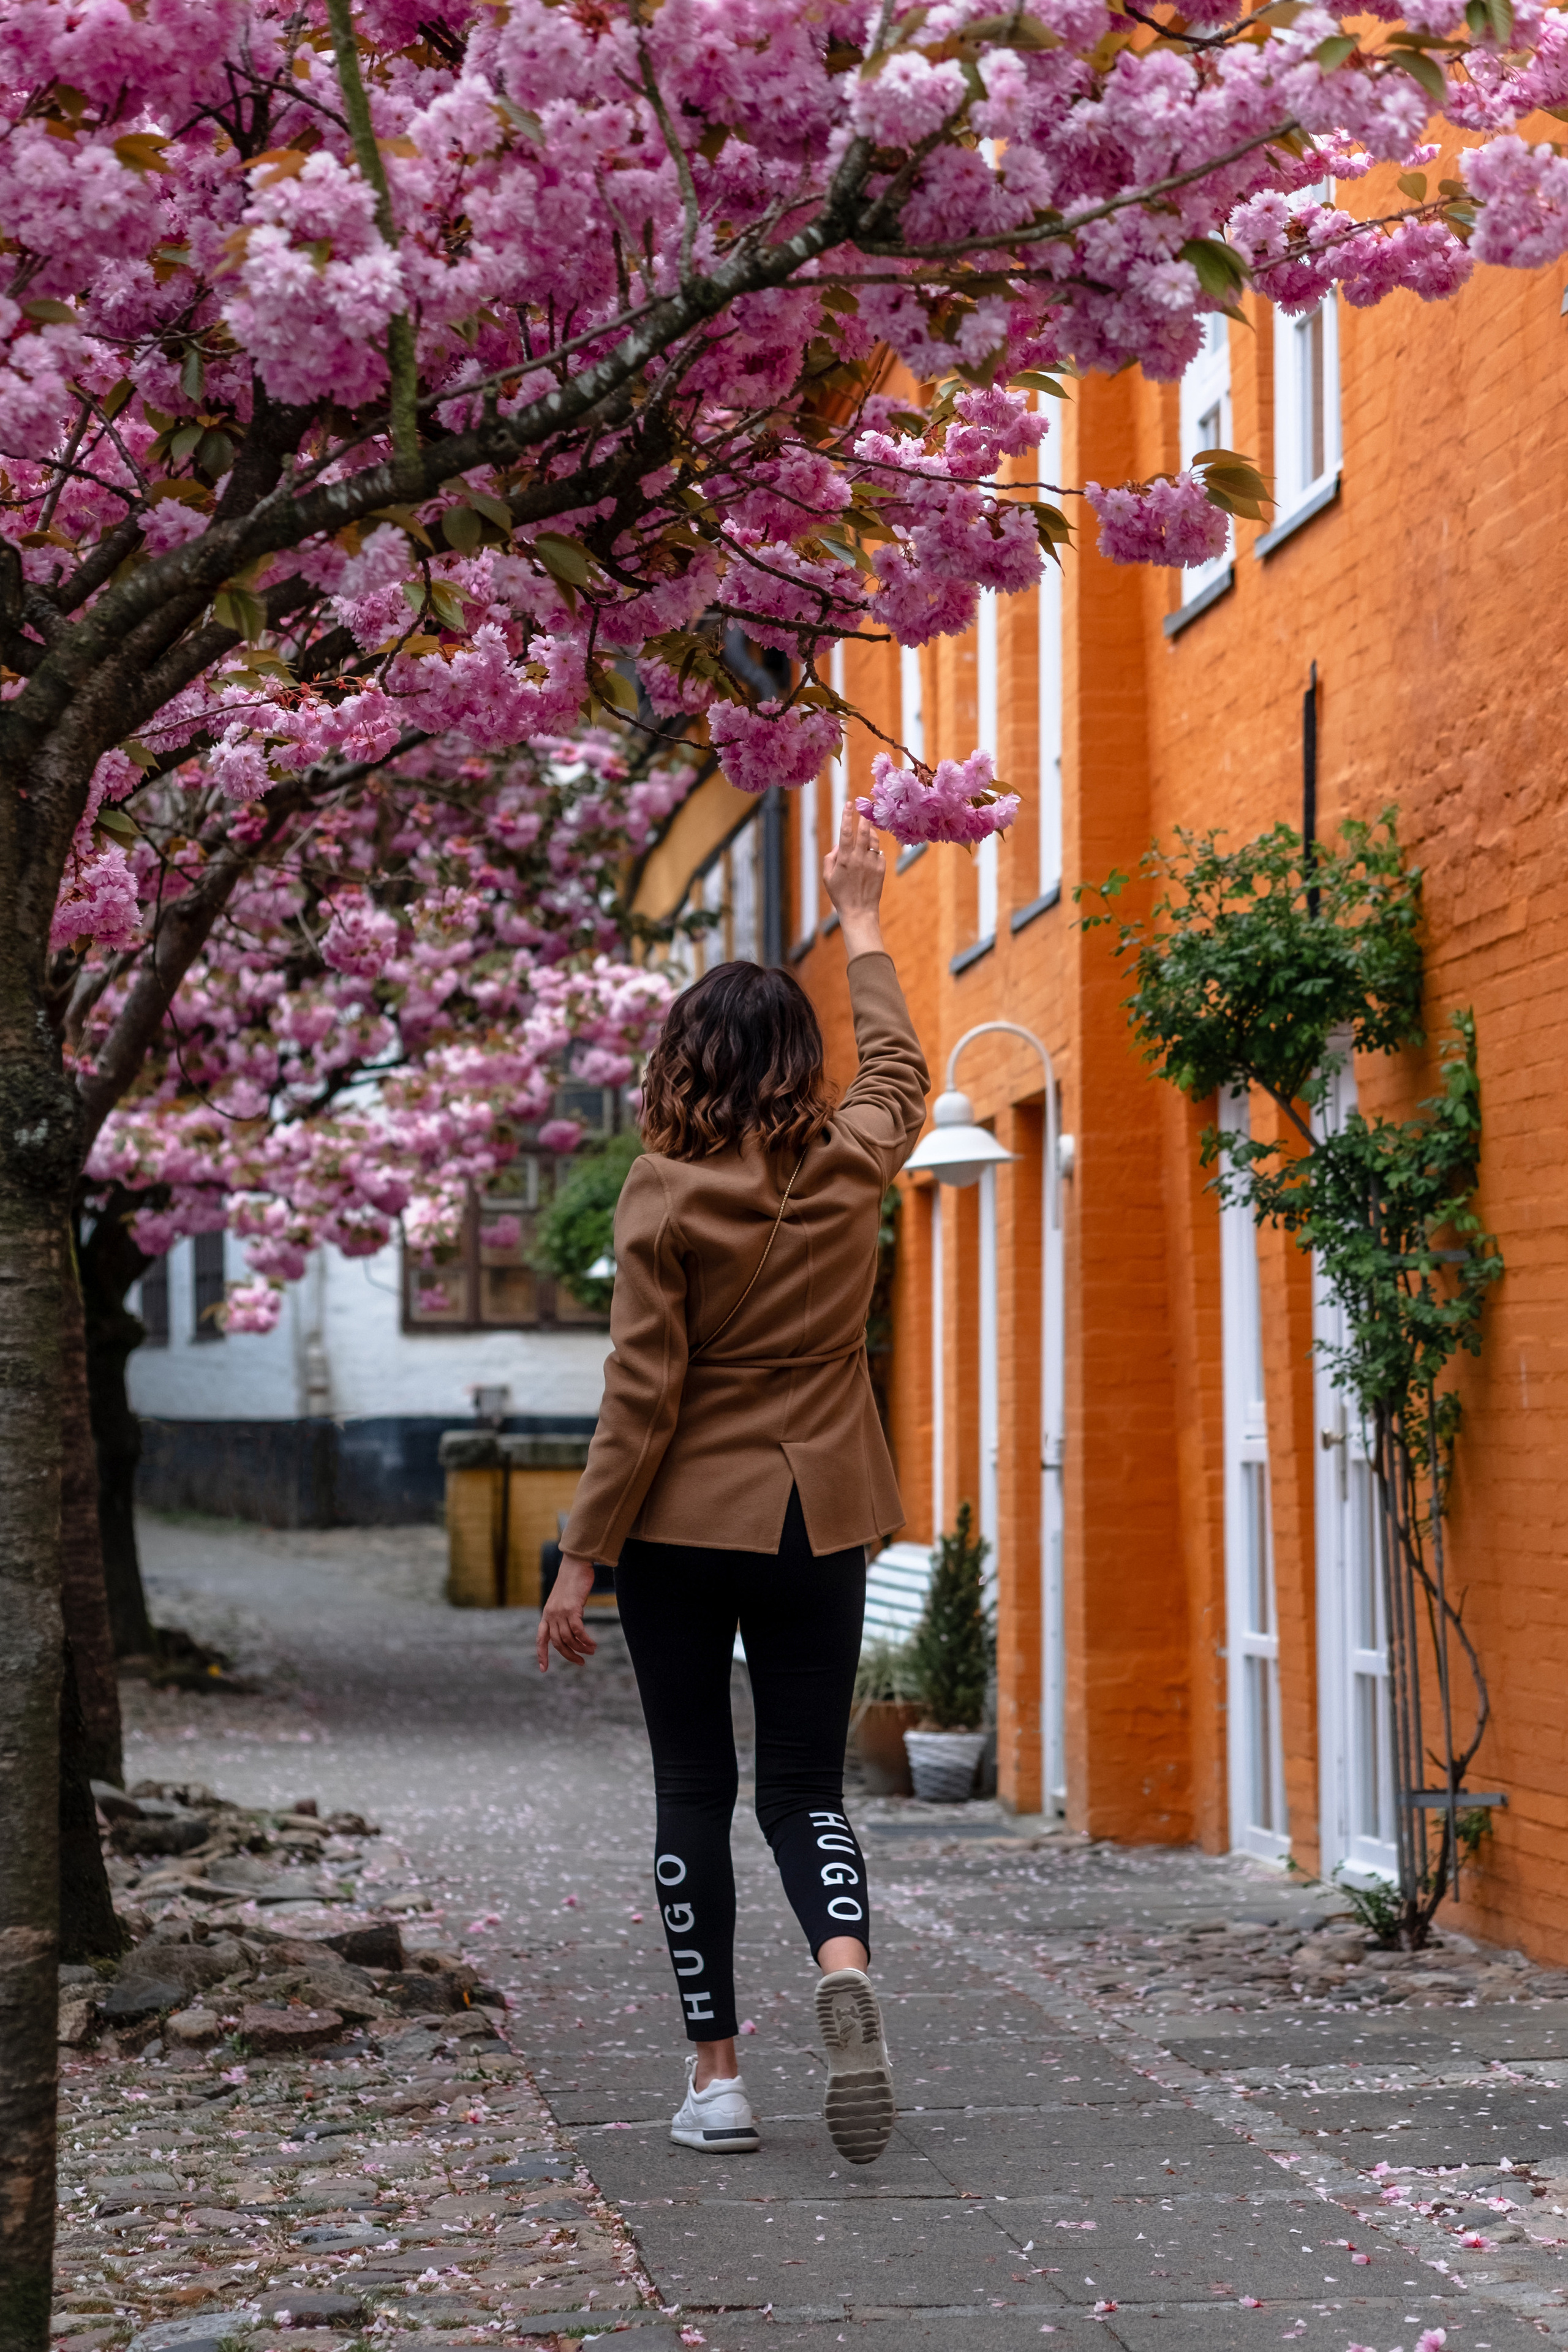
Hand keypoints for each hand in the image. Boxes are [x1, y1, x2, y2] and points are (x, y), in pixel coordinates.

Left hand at [536, 1554, 598, 1671]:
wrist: (575, 1565)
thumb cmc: (571, 1582)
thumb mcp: (562, 1600)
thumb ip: (562, 1614)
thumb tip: (571, 1630)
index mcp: (546, 1614)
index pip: (541, 1639)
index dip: (542, 1654)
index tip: (543, 1669)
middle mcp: (551, 1615)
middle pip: (557, 1643)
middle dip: (569, 1655)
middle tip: (581, 1663)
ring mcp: (560, 1612)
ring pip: (569, 1638)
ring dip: (581, 1648)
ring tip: (591, 1651)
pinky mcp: (572, 1608)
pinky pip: (579, 1631)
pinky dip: (586, 1640)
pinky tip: (593, 1644)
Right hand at [823, 802, 885, 955]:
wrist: (859, 911)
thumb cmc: (840, 895)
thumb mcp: (828, 877)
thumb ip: (831, 858)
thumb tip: (839, 844)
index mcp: (844, 859)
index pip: (846, 832)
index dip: (846, 816)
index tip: (848, 804)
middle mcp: (859, 858)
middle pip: (863, 831)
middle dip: (864, 817)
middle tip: (865, 808)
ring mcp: (872, 863)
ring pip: (873, 840)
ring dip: (870, 832)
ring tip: (867, 828)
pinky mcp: (881, 869)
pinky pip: (879, 853)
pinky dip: (875, 849)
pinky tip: (871, 852)